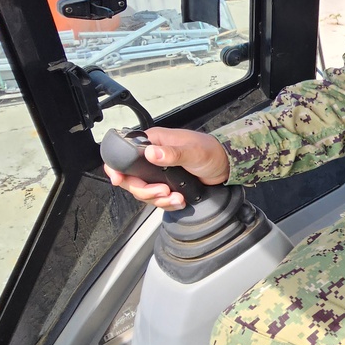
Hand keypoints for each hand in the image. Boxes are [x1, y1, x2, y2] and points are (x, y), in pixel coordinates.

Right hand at [103, 126, 229, 209]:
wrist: (226, 165)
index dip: (118, 168)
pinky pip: (157, 198)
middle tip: (162, 191)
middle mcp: (152, 156)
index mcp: (154, 141)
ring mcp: (158, 171)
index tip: (119, 179)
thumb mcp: (193, 151)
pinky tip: (179, 200)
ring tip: (175, 196)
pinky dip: (167, 202)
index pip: (125, 153)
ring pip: (144, 191)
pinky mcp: (166, 183)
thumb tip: (152, 152)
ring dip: (158, 198)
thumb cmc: (211, 151)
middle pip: (132, 178)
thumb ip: (173, 153)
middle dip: (145, 190)